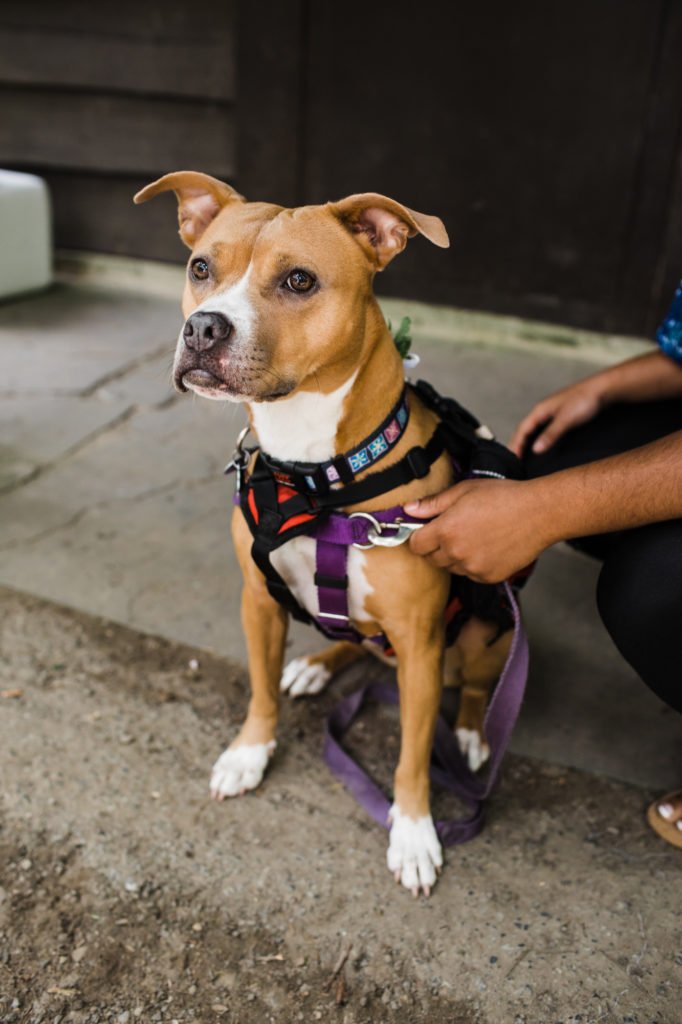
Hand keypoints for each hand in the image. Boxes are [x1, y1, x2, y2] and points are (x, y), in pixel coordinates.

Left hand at [405, 478, 551, 582]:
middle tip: (454, 529)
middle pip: (432, 559)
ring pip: (451, 568)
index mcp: (446, 530)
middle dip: (436, 546)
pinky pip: (471, 574)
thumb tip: (408, 510)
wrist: (539, 513)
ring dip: (454, 556)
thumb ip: (432, 503)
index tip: (426, 530)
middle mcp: (457, 553)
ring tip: (474, 535)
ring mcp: (473, 568)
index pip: (416, 545)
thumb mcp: (464, 491)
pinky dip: (473, 564)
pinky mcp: (489, 577)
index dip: (419, 537)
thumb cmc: (504, 497)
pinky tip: (487, 546)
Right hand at [510, 376, 604, 456]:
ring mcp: (552, 412)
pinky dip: (538, 438)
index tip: (513, 460)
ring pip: (534, 428)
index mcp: (540, 410)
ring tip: (524, 455)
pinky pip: (544, 428)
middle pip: (525, 429)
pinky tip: (542, 445)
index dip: (516, 445)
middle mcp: (543, 410)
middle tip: (515, 461)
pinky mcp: (562, 415)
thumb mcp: (566, 420)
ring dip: (527, 441)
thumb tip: (535, 449)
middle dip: (518, 444)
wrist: (603, 390)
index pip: (522, 429)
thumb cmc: (584, 401)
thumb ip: (550, 435)